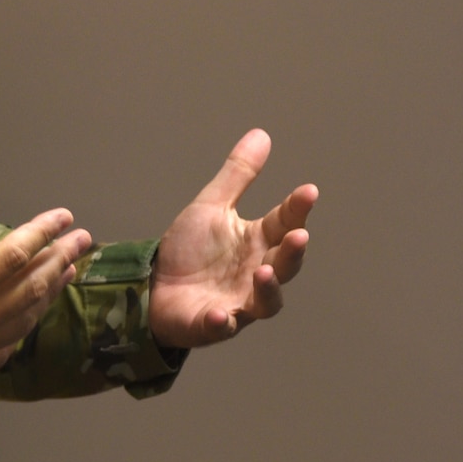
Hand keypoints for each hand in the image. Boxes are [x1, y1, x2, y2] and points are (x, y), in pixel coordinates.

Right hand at [0, 194, 92, 403]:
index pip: (12, 257)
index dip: (41, 233)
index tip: (64, 216)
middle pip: (29, 287)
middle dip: (59, 259)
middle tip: (85, 239)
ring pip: (24, 317)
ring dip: (50, 291)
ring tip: (70, 269)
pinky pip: (9, 344)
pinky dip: (28, 323)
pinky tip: (35, 312)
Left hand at [149, 128, 316, 349]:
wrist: (153, 284)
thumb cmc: (191, 249)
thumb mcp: (213, 206)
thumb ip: (239, 175)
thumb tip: (261, 134)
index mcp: (257, 243)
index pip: (284, 224)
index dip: (297, 209)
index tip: (308, 191)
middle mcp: (256, 274)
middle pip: (285, 266)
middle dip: (293, 253)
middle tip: (299, 235)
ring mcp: (238, 302)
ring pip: (265, 302)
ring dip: (268, 290)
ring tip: (263, 273)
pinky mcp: (212, 324)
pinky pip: (222, 327)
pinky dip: (222, 322)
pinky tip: (219, 314)